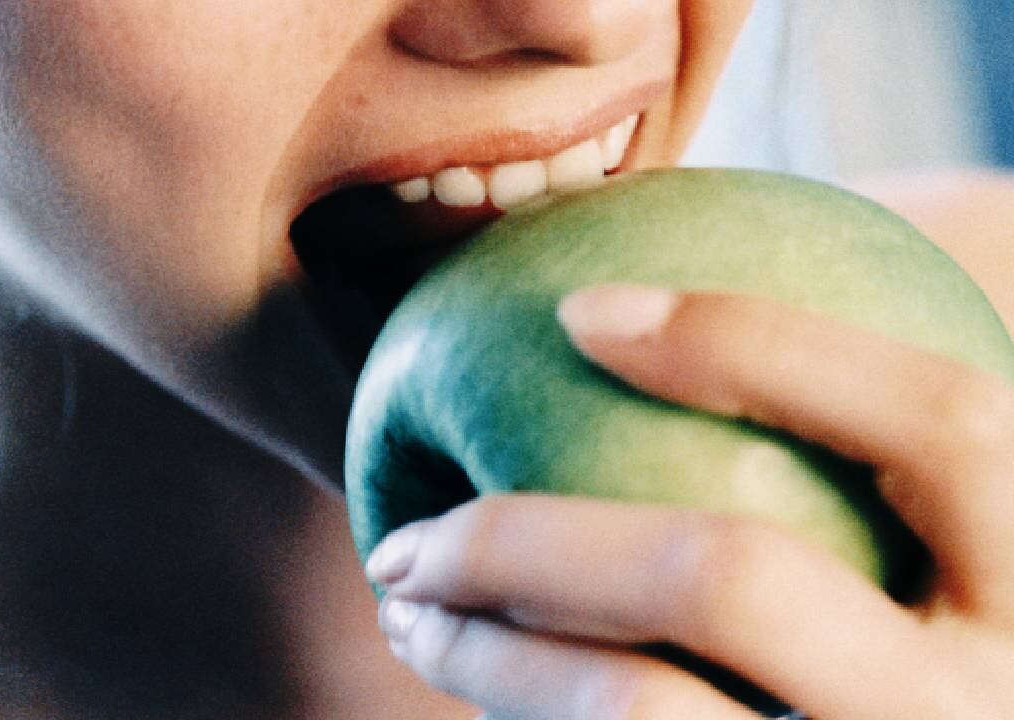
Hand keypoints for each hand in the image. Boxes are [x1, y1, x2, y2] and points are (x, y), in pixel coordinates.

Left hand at [364, 284, 1013, 718]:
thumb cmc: (917, 619)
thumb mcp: (948, 534)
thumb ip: (864, 433)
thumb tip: (656, 293)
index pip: (939, 423)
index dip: (755, 341)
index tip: (574, 311)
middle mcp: (989, 703)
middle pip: (734, 581)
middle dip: (526, 540)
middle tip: (404, 537)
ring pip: (645, 715)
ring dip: (489, 660)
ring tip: (408, 618)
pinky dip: (524, 719)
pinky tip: (477, 684)